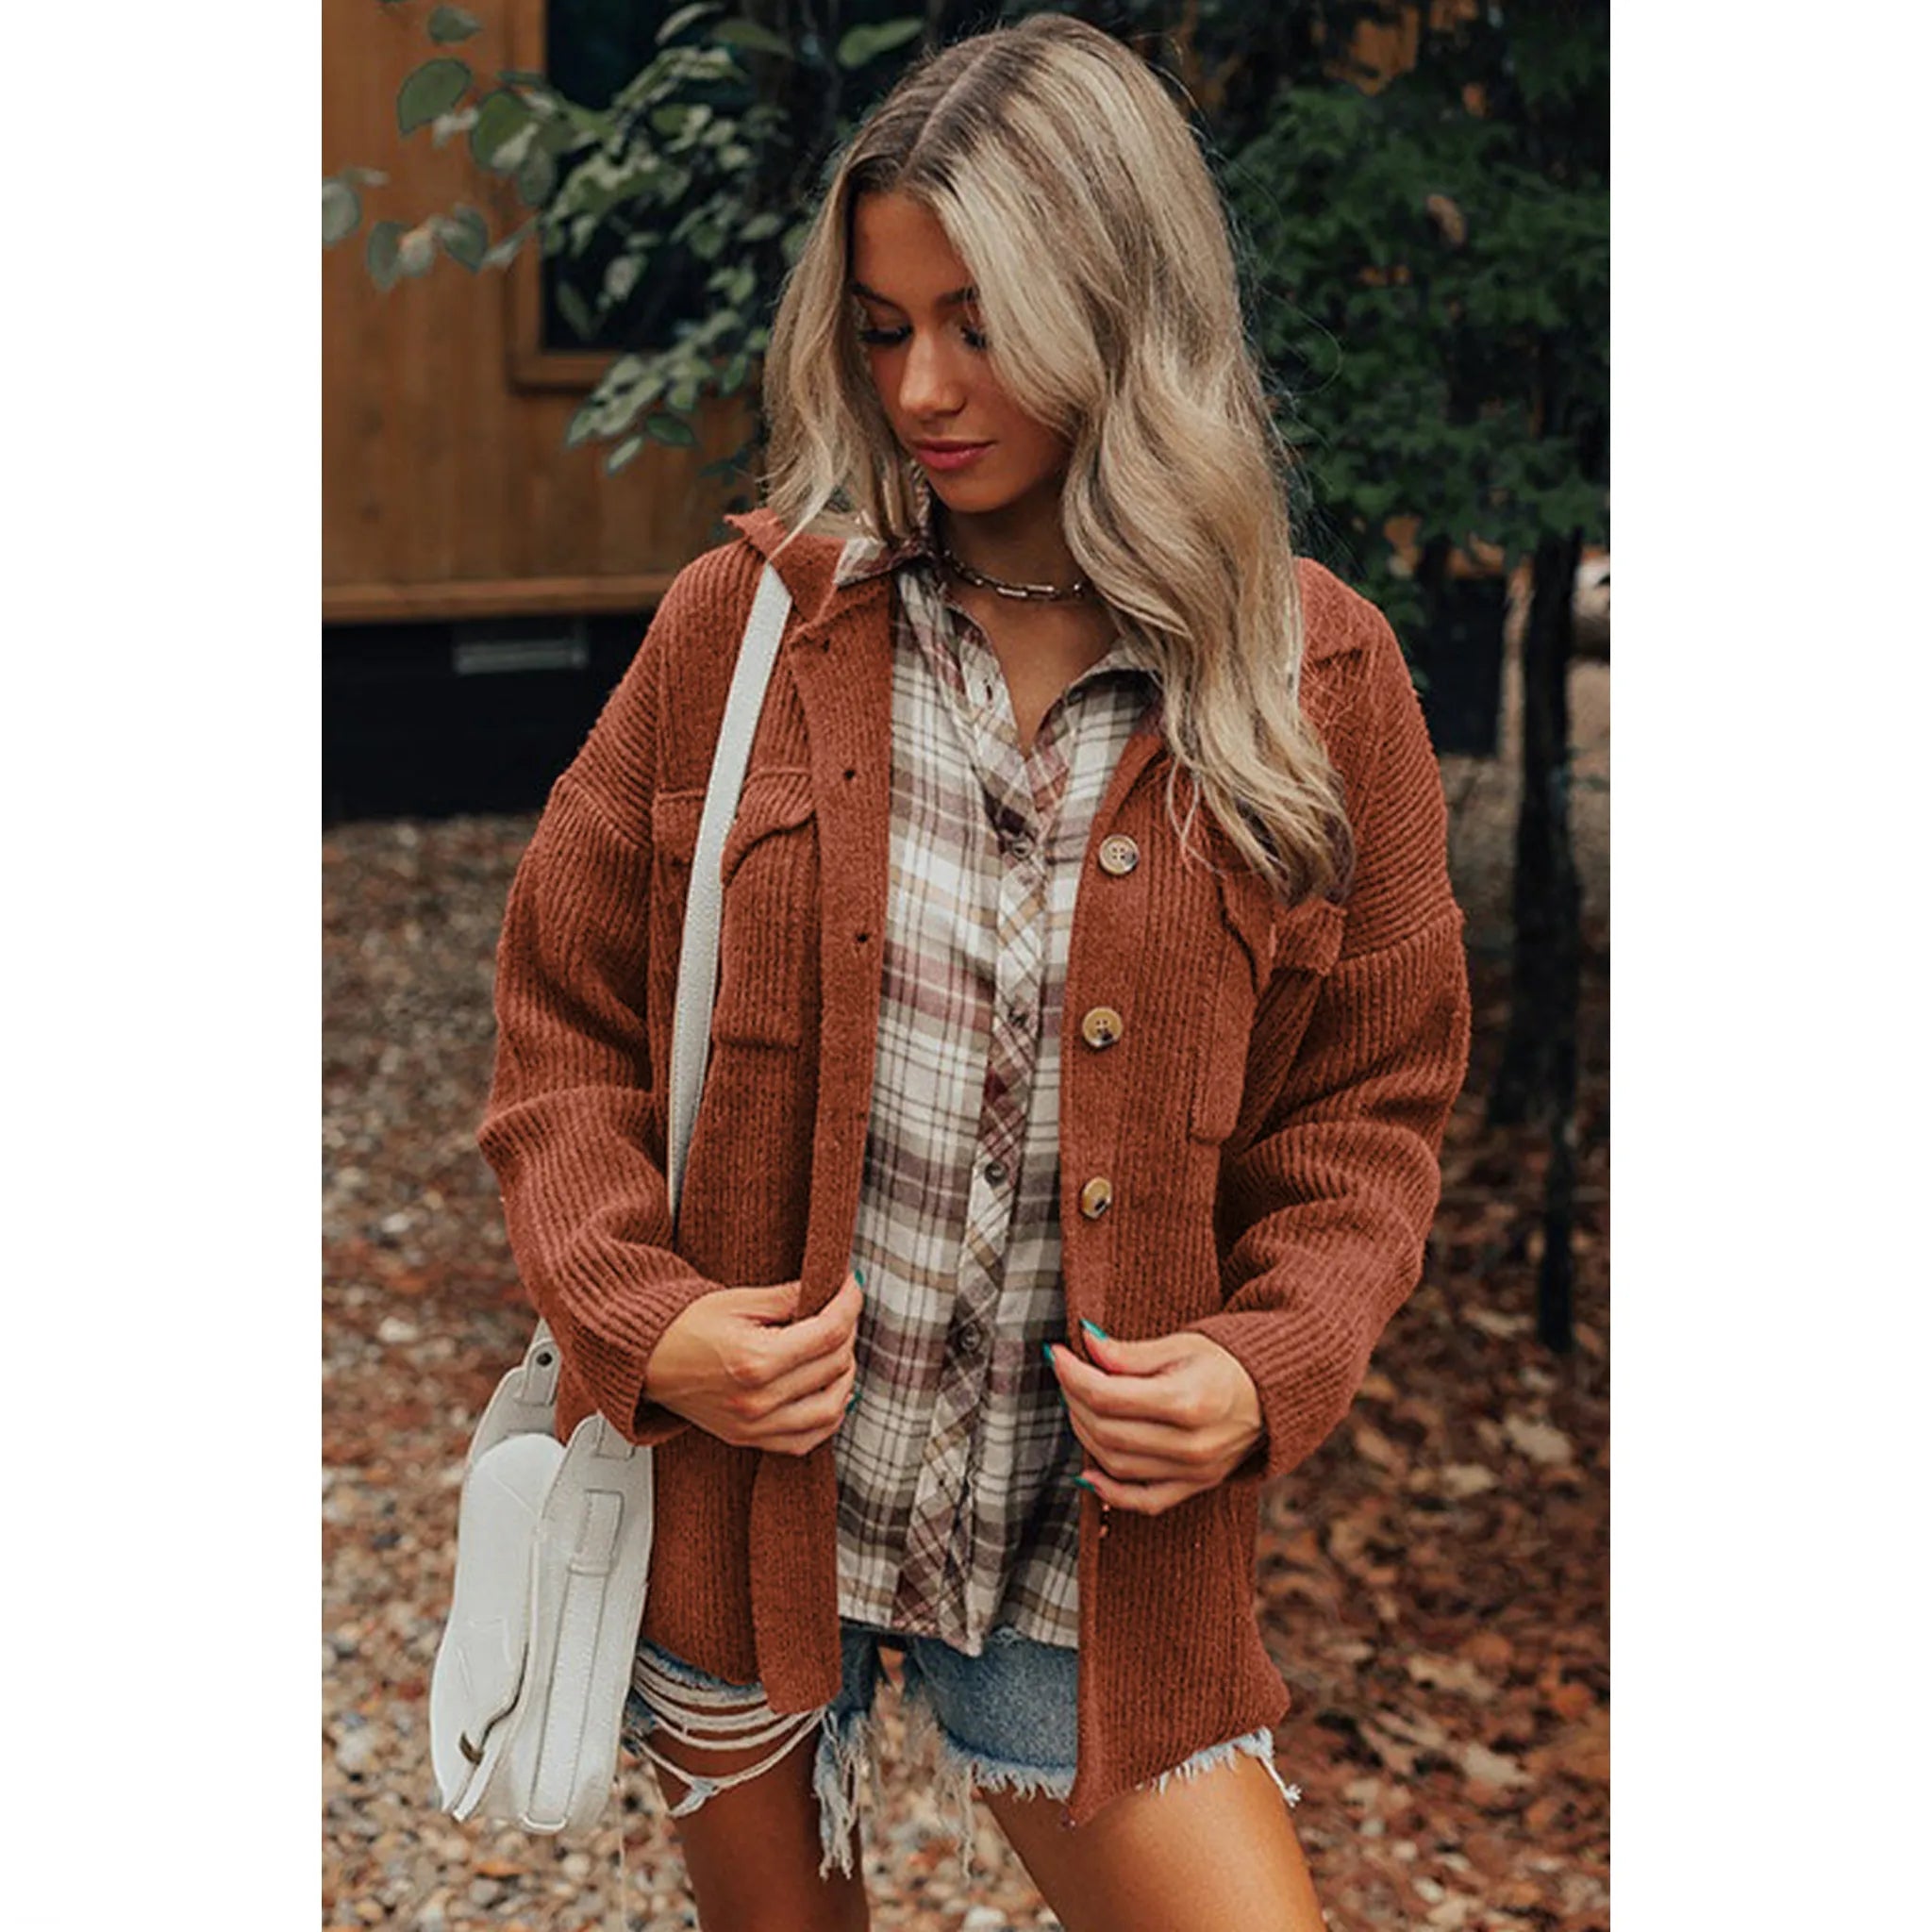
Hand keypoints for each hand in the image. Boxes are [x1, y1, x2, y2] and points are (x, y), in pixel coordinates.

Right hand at [643, 1270, 863, 1455]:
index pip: (828, 1333)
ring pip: (831, 1408)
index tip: (851, 1286)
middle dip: (847, 1332)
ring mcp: (755, 1426)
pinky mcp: (750, 1440)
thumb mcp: (738, 1300)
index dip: (849, 1304)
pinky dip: (828, 1416)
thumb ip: (789, 1298)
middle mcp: (758, 1401)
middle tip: (841, 1310)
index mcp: (755, 1360)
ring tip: (838, 1349)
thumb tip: (829, 1289)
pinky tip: (829, 1391)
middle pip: (834, 1366)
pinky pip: (807, 1440)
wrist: (645, 1360)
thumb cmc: (682, 1326)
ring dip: (845, 1375)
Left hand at [1046, 1326, 1264, 1515]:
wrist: (1274, 1392)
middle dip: (1075, 1400)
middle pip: (1106, 1430)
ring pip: (1117, 1464)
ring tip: (1078, 1403)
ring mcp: (1195, 1471)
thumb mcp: (1181, 1345)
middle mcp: (1191, 1444)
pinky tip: (1087, 1471)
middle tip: (1066, 1374)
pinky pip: (1143, 1501)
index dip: (1073, 1375)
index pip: (1108, 1396)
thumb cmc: (1227, 1360)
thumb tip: (1085, 1345)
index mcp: (1188, 1402)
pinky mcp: (1196, 1486)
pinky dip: (1110, 1492)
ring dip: (1086, 1434)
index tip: (1056, 1353)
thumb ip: (1130, 1353)